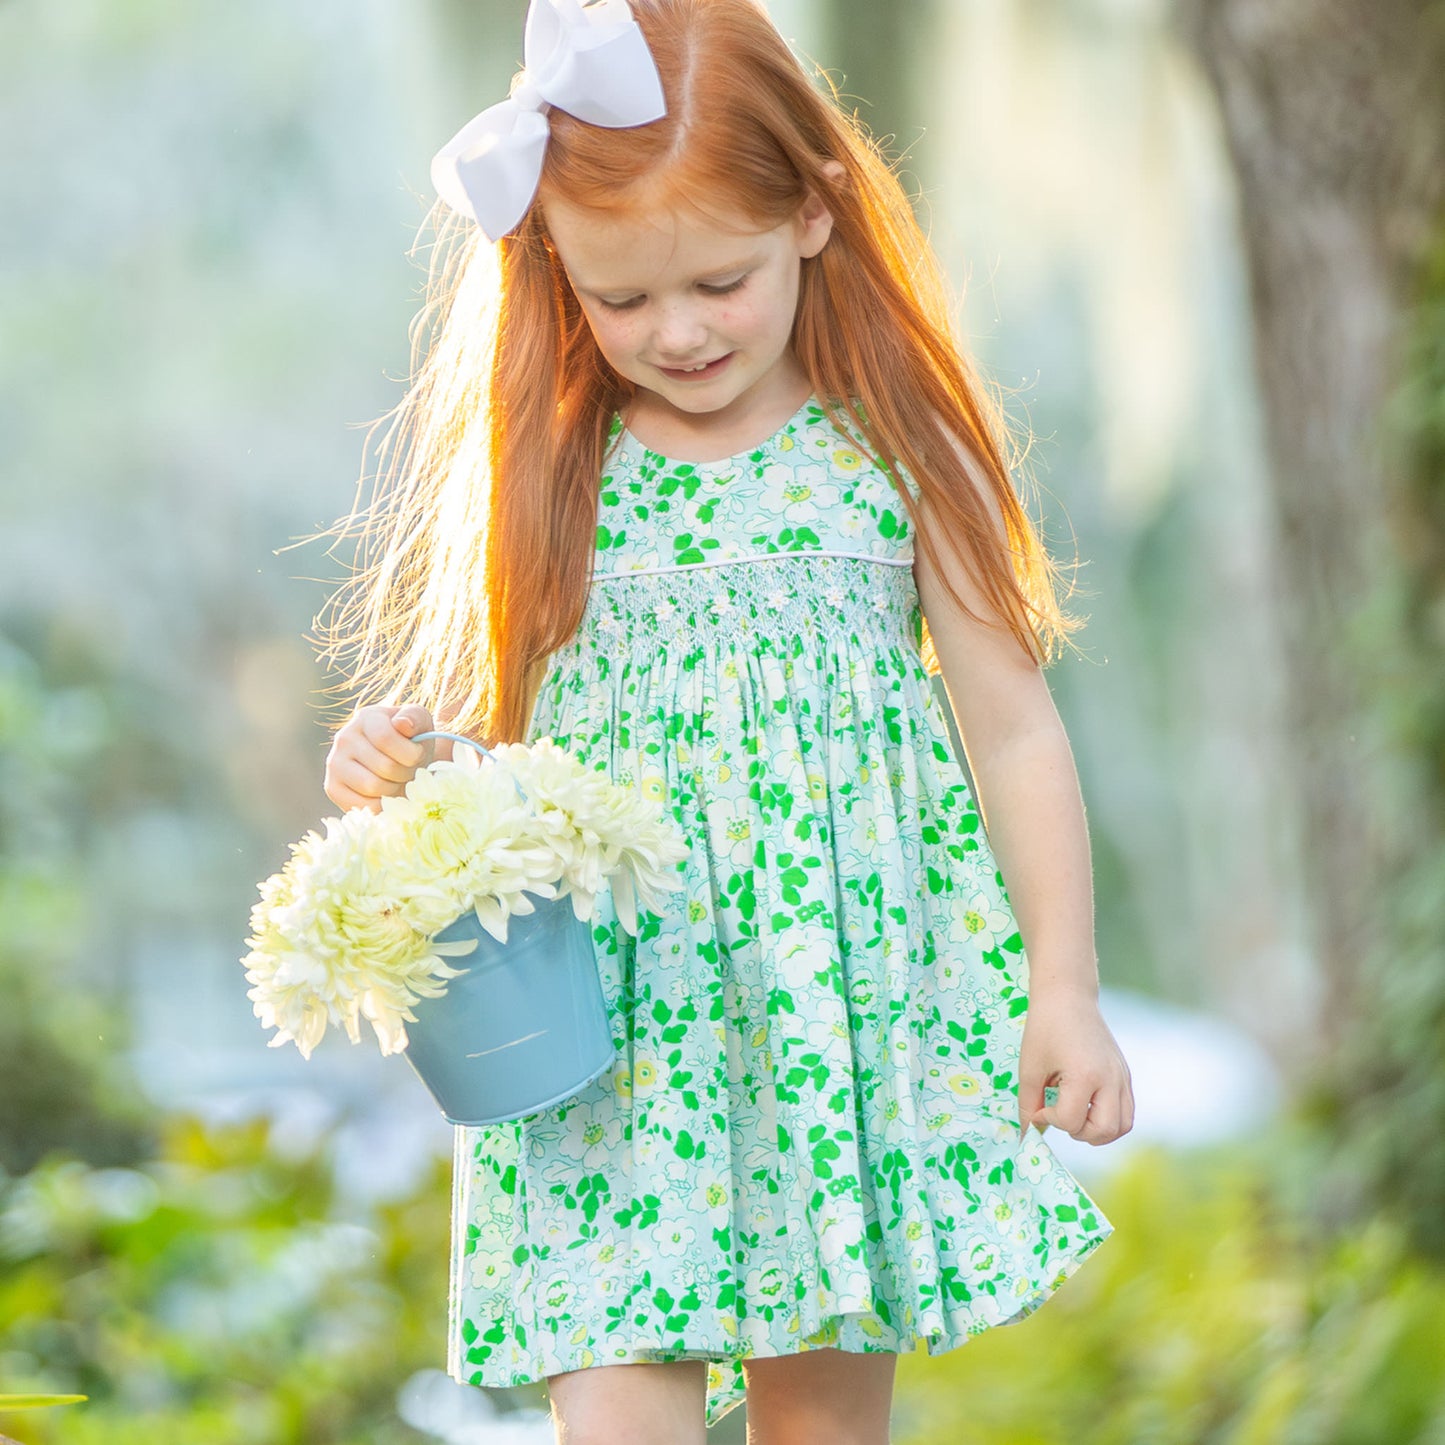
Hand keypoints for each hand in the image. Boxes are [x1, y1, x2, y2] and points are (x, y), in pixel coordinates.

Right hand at [323, 703, 435, 812]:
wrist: (399, 761)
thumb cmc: (411, 741)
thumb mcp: (421, 722)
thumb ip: (415, 717)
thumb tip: (402, 724)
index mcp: (367, 718)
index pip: (385, 738)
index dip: (410, 753)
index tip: (418, 756)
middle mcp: (345, 738)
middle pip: (384, 766)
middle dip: (407, 773)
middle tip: (409, 771)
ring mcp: (335, 763)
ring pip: (373, 787)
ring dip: (395, 789)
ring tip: (397, 780)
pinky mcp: (332, 787)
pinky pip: (363, 805)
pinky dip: (382, 805)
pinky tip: (386, 794)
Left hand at [1017, 988, 1134, 1145]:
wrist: (1068, 996)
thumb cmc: (1045, 1027)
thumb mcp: (1029, 1067)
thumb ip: (1028, 1105)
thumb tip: (1024, 1137)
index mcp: (1086, 1074)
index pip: (1072, 1120)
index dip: (1049, 1120)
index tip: (1038, 1107)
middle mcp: (1111, 1079)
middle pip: (1104, 1130)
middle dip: (1077, 1132)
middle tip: (1058, 1114)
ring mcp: (1122, 1077)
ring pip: (1122, 1125)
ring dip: (1097, 1131)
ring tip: (1074, 1114)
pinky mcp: (1125, 1074)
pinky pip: (1126, 1111)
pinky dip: (1108, 1119)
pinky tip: (1085, 1106)